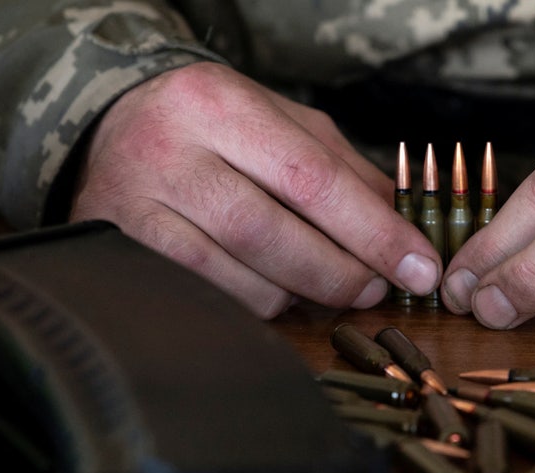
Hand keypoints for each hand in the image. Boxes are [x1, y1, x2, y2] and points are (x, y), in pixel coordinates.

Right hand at [70, 62, 440, 317]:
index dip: (374, 232)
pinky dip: (255, 305)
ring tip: (321, 283)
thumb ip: (345, 170)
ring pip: (238, 280)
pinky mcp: (119, 251)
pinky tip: (274, 290)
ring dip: (298, 296)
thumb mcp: (283, 123)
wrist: (115, 126)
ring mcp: (135, 205)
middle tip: (376, 289)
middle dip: (340, 273)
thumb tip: (404, 227)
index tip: (419, 267)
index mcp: (219, 104)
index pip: (311, 178)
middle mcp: (168, 151)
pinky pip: (206, 301)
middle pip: (271, 234)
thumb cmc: (215, 127)